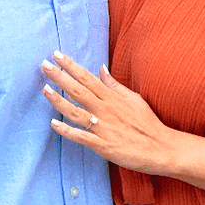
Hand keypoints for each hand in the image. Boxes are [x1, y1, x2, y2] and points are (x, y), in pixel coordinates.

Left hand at [40, 51, 178, 174]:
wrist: (161, 148)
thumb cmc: (148, 123)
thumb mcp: (133, 99)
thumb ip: (114, 85)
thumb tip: (101, 68)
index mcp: (112, 98)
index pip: (88, 78)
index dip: (71, 66)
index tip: (56, 55)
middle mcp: (106, 110)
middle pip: (79, 91)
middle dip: (60, 77)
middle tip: (43, 65)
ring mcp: (104, 128)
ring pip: (77, 112)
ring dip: (59, 101)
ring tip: (44, 89)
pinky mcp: (104, 146)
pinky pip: (82, 137)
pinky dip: (68, 131)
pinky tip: (54, 124)